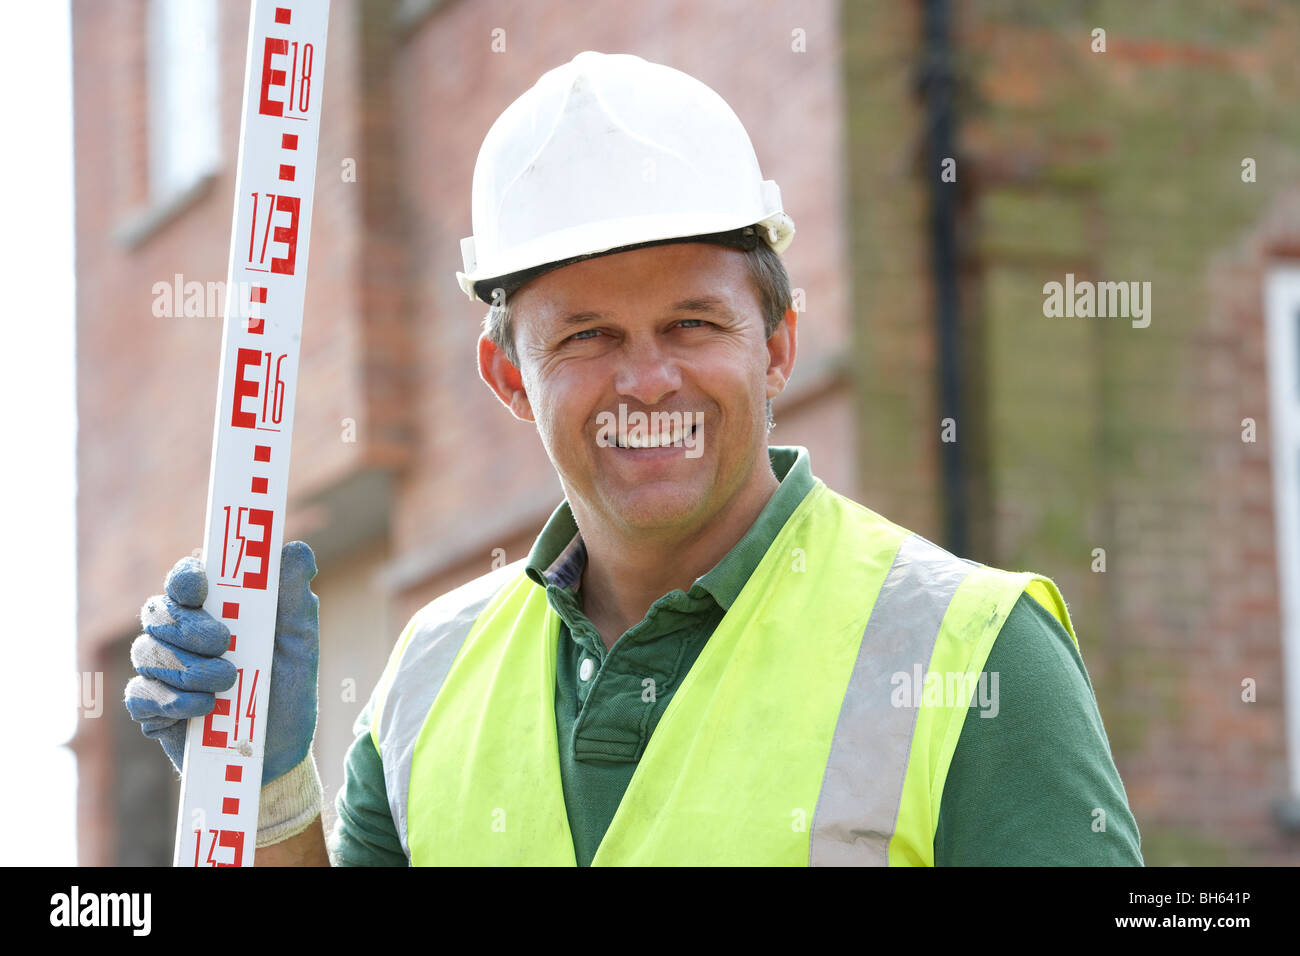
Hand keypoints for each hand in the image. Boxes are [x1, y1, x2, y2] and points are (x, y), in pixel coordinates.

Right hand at [123, 542, 319, 786]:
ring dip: (188, 669)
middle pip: (157, 611)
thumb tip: (295, 550)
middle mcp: (180, 634)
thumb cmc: (286, 689)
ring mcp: (161, 670)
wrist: (277, 753)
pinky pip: (140, 695)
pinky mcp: (150, 708)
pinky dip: (172, 702)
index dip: (186, 576)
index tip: (200, 586)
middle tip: (223, 644)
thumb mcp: (300, 643)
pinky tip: (203, 711)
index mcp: (214, 608)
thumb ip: (294, 598)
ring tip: (227, 685)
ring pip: (147, 652)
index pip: (185, 578)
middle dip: (189, 628)